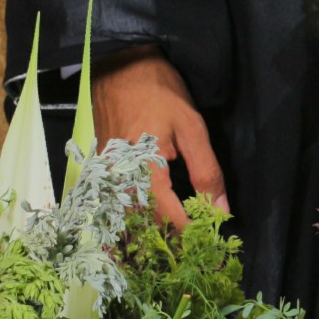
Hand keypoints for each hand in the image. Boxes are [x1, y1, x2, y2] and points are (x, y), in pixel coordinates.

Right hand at [92, 48, 228, 227]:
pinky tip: (142, 232)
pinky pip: (112, 210)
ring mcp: (103, 180)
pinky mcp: (99, 175)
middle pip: (142, 226)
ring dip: (147, 236)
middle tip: (193, 248)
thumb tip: (219, 209)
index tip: (207, 241)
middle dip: (168, 240)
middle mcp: (117, 181)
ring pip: (124, 223)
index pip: (166, 218)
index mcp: (142, 170)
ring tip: (172, 242)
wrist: (121, 70)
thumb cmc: (160, 94)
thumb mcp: (192, 127)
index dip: (188, 232)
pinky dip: (128, 225)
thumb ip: (206, 170)